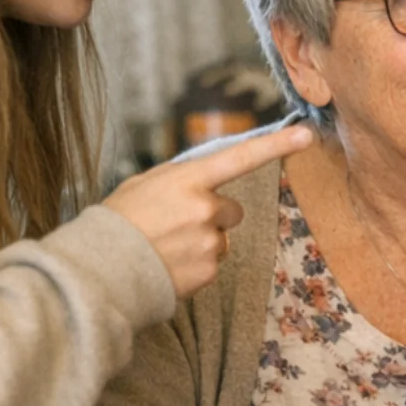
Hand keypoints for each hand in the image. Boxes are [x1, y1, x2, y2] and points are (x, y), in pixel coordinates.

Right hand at [102, 124, 315, 299]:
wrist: (97, 270)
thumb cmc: (116, 222)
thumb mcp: (144, 186)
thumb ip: (180, 180)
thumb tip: (205, 183)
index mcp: (188, 180)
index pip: (241, 157)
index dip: (277, 145)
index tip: (307, 134)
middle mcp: (205, 209)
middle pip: (231, 210)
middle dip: (211, 217)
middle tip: (174, 226)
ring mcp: (209, 242)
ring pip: (221, 240)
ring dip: (200, 243)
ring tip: (163, 248)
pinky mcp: (208, 272)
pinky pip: (212, 265)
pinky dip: (194, 267)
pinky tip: (166, 266)